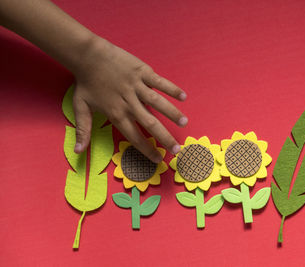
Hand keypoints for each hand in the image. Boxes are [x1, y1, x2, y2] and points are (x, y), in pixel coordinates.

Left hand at [72, 38, 186, 162]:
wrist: (88, 55)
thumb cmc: (85, 82)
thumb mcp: (80, 108)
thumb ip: (83, 131)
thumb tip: (78, 152)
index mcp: (116, 114)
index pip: (135, 137)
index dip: (147, 150)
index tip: (158, 159)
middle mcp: (129, 103)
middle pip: (151, 124)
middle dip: (165, 138)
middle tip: (177, 149)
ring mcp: (137, 86)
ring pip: (159, 103)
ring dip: (172, 114)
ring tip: (184, 123)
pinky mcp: (142, 72)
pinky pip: (160, 82)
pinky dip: (171, 89)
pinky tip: (183, 97)